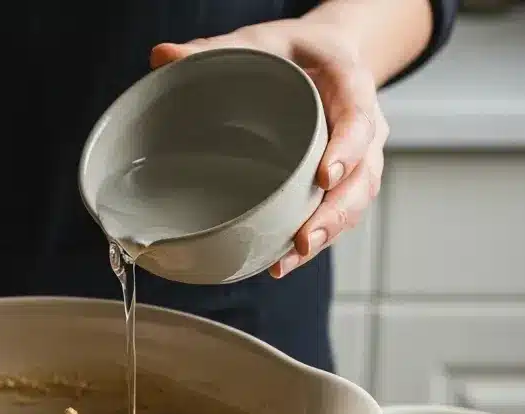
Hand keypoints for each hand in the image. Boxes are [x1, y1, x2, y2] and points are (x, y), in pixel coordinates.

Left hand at [151, 20, 387, 278]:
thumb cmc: (289, 52)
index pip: (358, 115)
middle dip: (335, 211)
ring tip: (288, 260)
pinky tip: (282, 260)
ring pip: (353, 201)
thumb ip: (213, 50)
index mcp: (346, 81)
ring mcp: (356, 157)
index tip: (324, 177)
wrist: (320, 59)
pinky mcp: (342, 182)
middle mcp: (361, 122)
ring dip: (324, 234)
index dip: (348, 148)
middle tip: (304, 239)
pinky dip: (313, 239)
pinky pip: (337, 213)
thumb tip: (162, 57)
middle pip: (362, 173)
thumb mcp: (255, 42)